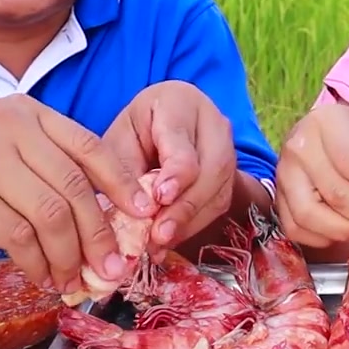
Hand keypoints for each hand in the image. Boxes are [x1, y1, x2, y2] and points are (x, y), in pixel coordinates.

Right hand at [0, 94, 138, 293]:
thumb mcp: (0, 139)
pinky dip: (38, 264)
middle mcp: (12, 130)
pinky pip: (18, 238)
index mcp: (29, 113)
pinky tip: (43, 278)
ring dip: (71, 256)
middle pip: (77, 188)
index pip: (92, 147)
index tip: (143, 215)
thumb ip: (44, 162)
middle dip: (101, 234)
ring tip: (78, 280)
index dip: (123, 184)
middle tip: (114, 267)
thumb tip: (100, 214)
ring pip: (52, 216)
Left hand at [103, 81, 235, 251]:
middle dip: (186, 206)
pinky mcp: (230, 174)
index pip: (185, 143)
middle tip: (159, 234)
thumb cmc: (134, 133)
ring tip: (161, 243)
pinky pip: (219, 203)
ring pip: (220, 190)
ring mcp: (228, 148)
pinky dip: (195, 224)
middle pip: (213, 169)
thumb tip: (140, 215)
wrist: (157, 125)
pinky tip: (171, 239)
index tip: (160, 198)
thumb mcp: (118, 144)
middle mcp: (213, 123)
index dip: (176, 174)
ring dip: (191, 221)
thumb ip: (126, 175)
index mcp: (179, 104)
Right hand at [275, 103, 348, 246]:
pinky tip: (345, 230)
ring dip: (348, 232)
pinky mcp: (277, 199)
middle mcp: (298, 147)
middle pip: (336, 194)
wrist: (323, 135)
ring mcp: (283, 174)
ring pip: (311, 216)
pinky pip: (296, 229)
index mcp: (326, 123)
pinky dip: (324, 239)